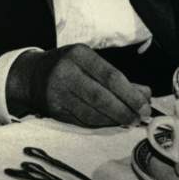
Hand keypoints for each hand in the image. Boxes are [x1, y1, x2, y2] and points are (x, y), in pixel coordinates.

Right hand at [8, 44, 151, 126]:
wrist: (32, 75)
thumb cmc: (69, 66)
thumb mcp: (90, 63)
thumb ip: (118, 78)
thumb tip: (145, 95)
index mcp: (78, 55)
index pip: (110, 76)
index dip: (130, 93)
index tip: (145, 104)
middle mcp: (65, 72)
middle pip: (101, 96)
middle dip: (124, 110)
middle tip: (139, 117)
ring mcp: (57, 92)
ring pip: (92, 113)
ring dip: (114, 120)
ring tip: (128, 121)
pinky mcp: (54, 110)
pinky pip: (82, 121)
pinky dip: (100, 124)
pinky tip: (111, 123)